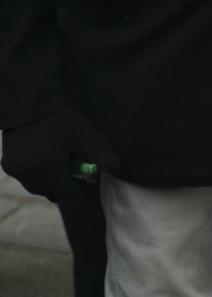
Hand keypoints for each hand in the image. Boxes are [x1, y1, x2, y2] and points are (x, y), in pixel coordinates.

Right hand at [1, 106, 119, 201]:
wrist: (28, 102)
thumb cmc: (59, 118)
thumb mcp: (83, 133)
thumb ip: (99, 152)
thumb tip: (116, 167)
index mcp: (46, 169)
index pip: (66, 194)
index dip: (78, 188)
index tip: (85, 176)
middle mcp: (27, 175)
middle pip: (51, 193)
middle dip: (64, 185)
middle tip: (73, 166)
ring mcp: (15, 171)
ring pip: (38, 187)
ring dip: (50, 181)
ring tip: (59, 161)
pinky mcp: (7, 165)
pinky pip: (26, 178)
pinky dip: (37, 174)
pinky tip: (45, 158)